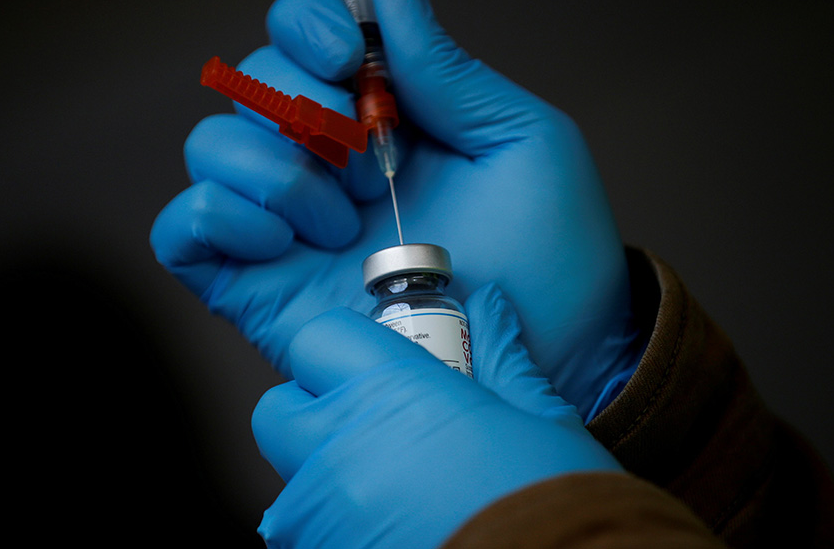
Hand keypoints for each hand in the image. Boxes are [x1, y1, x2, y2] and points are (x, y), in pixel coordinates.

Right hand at [150, 0, 639, 418]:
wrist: (551, 356)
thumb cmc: (551, 248)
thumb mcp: (517, 141)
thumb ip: (445, 66)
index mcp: (380, 113)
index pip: (300, 32)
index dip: (304, 22)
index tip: (346, 54)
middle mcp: (324, 159)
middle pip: (247, 81)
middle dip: (299, 108)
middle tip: (366, 162)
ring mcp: (287, 223)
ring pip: (210, 148)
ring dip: (275, 173)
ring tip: (346, 224)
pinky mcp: (258, 285)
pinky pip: (181, 232)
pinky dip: (214, 217)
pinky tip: (282, 241)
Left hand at [252, 284, 621, 548]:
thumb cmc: (555, 500)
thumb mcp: (537, 418)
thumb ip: (501, 357)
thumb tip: (490, 307)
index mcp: (392, 393)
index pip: (317, 337)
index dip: (344, 344)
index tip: (379, 359)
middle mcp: (340, 451)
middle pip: (277, 408)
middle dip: (312, 407)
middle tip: (371, 418)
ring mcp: (325, 517)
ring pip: (290, 476)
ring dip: (325, 470)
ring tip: (391, 481)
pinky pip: (308, 530)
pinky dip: (337, 521)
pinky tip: (395, 522)